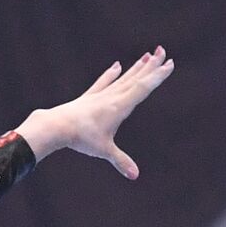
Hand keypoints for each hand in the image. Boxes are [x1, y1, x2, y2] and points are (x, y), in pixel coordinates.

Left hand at [16, 45, 174, 178]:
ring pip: (122, 78)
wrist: (55, 126)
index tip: (169, 63)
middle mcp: (112, 97)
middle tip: (162, 50)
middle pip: (135, 78)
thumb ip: (120, 161)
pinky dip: (110, 74)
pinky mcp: (87, 98)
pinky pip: (102, 83)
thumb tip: (134, 176)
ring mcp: (99, 96)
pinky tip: (116, 66)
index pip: (143, 88)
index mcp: (120, 106)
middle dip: (150, 66)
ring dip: (135, 68)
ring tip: (146, 55)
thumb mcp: (104, 150)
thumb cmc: (81, 138)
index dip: (157, 76)